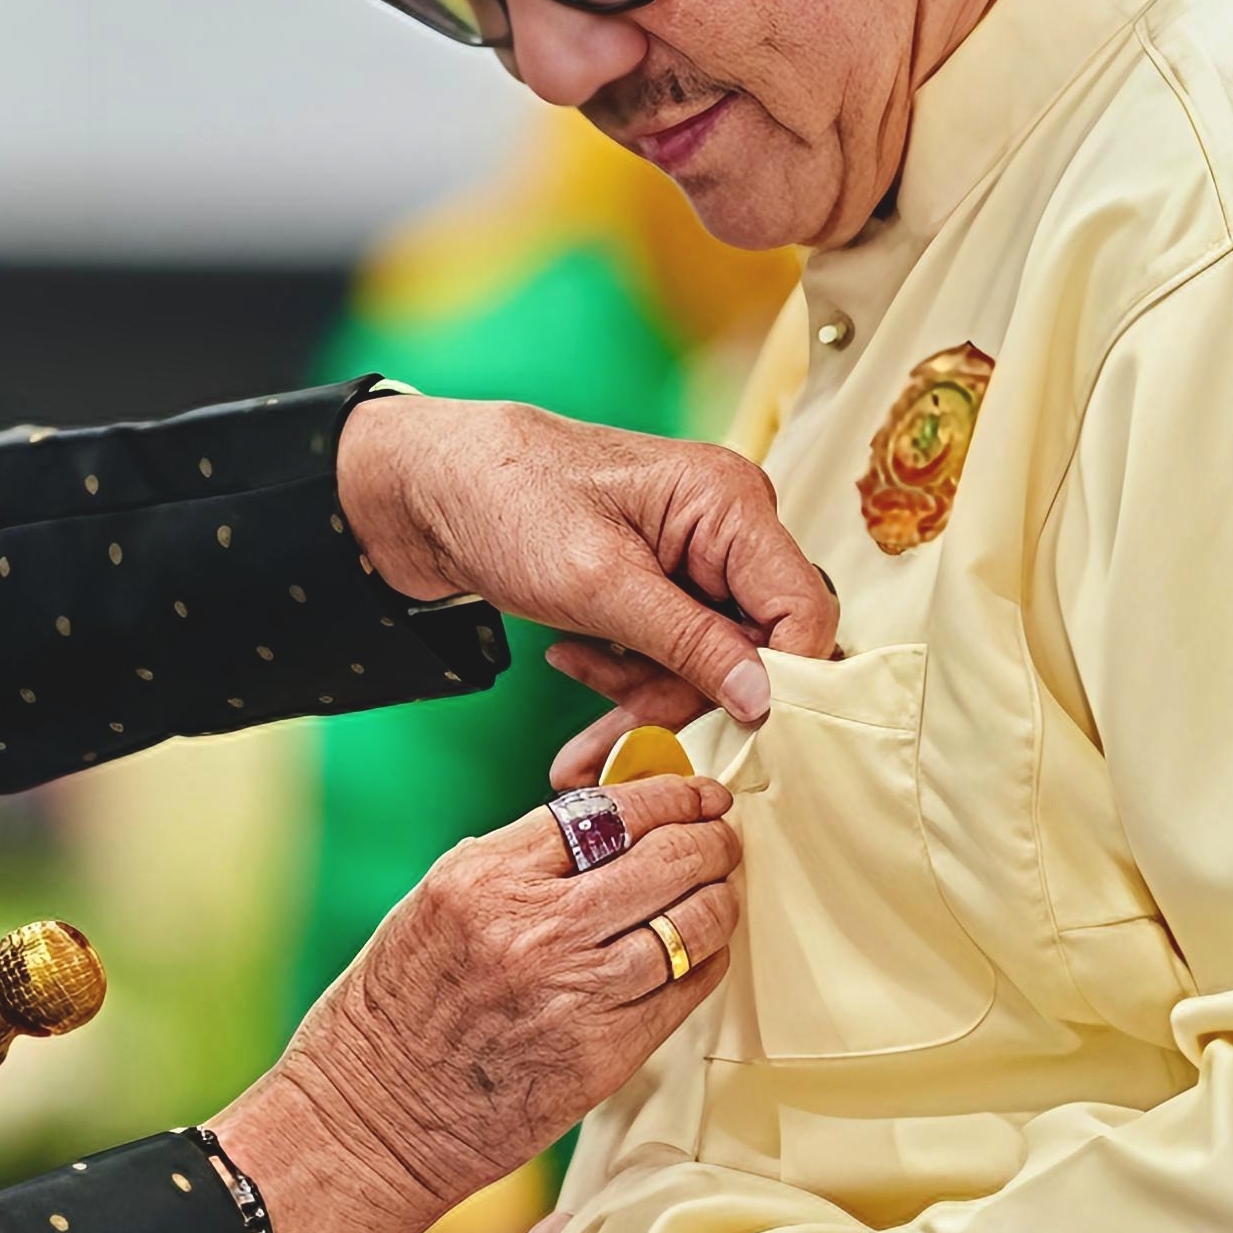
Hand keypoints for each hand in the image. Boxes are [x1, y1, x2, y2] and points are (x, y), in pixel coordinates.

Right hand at [208, 774, 738, 1232]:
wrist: (371, 1121)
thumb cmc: (394, 1015)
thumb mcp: (435, 907)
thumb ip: (517, 867)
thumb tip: (607, 829)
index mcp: (483, 878)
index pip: (605, 812)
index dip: (667, 796)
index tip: (694, 794)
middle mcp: (532, 929)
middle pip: (662, 859)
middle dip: (708, 838)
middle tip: (722, 836)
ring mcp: (572, 994)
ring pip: (687, 925)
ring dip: (719, 900)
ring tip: (723, 890)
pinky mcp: (601, 1056)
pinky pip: (681, 992)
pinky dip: (704, 963)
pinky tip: (705, 950)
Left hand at [336, 394, 835, 728]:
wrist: (429, 485)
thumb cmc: (504, 500)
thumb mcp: (598, 584)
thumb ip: (690, 642)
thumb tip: (766, 698)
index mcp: (732, 503)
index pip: (803, 612)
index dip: (776, 680)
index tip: (728, 730)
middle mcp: (729, 524)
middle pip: (756, 646)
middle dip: (686, 700)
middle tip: (615, 747)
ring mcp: (697, 552)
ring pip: (712, 659)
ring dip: (646, 698)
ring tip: (577, 732)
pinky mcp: (665, 577)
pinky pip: (676, 648)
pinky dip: (628, 675)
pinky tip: (573, 664)